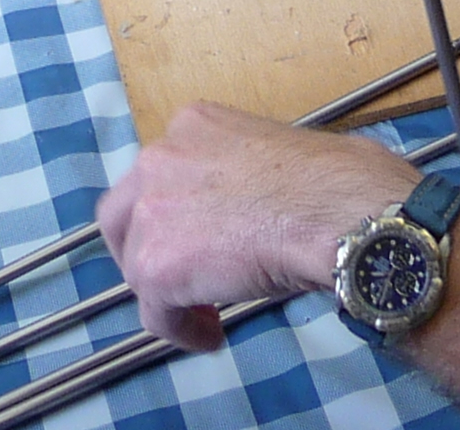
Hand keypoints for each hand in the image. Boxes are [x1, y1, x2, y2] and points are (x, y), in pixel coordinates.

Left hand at [96, 105, 411, 348]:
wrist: (336, 212)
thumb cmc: (330, 182)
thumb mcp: (272, 150)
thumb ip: (238, 173)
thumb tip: (256, 203)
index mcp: (193, 124)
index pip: (157, 173)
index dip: (172, 213)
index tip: (197, 239)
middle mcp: (159, 158)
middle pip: (123, 216)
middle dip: (144, 252)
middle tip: (178, 279)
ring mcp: (152, 210)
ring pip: (140, 267)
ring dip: (171, 293)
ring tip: (209, 312)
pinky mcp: (156, 264)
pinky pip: (156, 313)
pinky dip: (181, 330)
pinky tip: (211, 335)